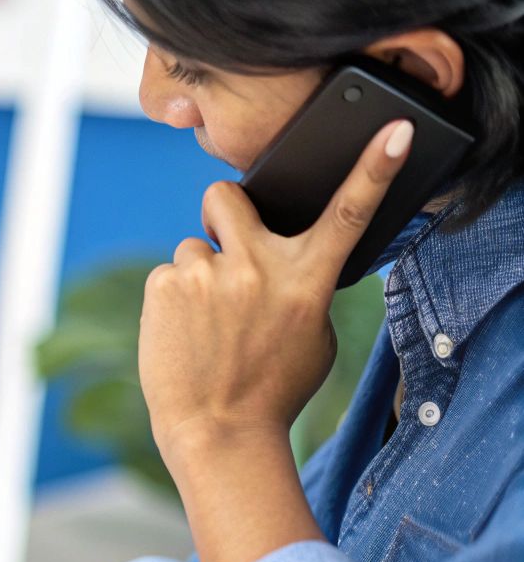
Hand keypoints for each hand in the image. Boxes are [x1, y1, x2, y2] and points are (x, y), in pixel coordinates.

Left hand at [139, 119, 412, 468]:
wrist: (218, 431)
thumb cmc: (271, 388)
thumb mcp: (312, 335)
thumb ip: (301, 286)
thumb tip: (280, 258)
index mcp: (307, 279)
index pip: (349, 213)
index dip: (374, 168)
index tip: (395, 131)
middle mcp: (259, 266)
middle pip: (228, 196)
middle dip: (222, 210)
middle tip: (224, 245)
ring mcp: (209, 274)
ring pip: (194, 248)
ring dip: (198, 276)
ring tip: (205, 325)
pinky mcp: (166, 285)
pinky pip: (168, 275)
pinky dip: (172, 301)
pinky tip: (183, 334)